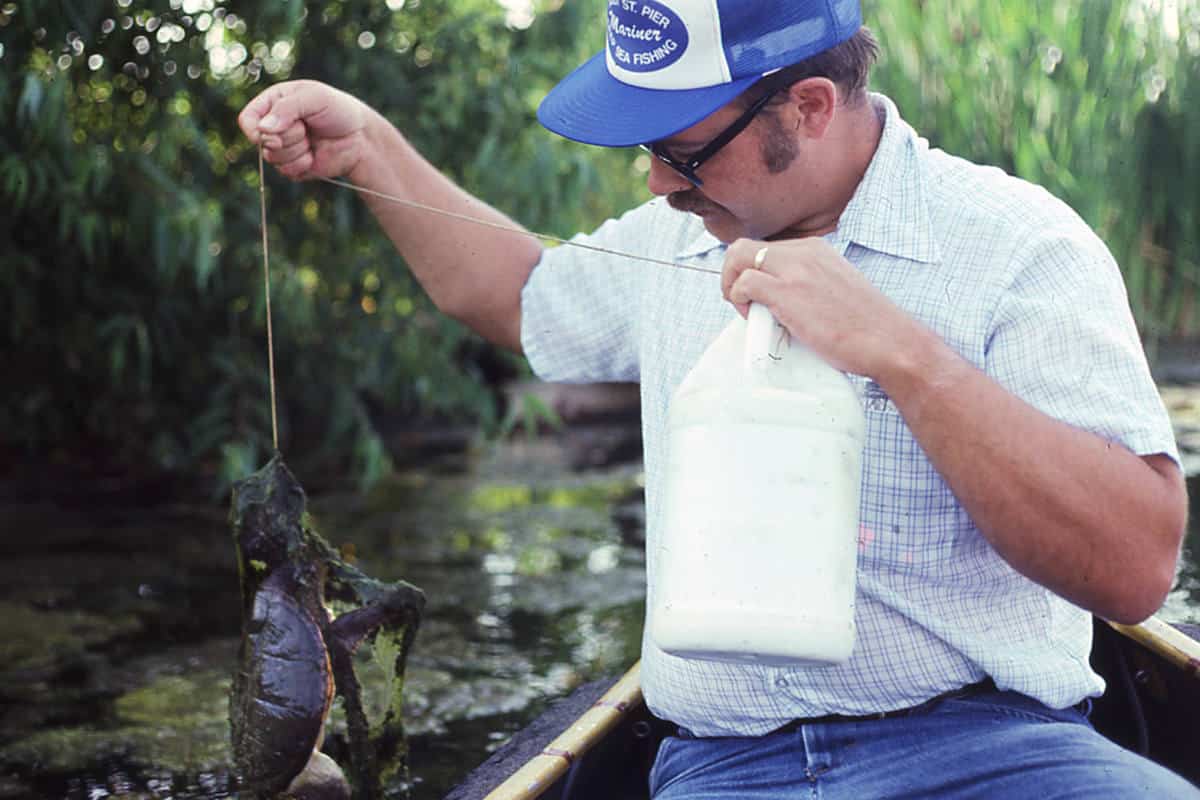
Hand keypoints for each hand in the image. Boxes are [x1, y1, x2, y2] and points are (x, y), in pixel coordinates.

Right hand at [237, 80, 367, 179]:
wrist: (360, 137)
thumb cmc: (338, 110)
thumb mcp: (314, 98)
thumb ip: (287, 108)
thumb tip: (263, 128)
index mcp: (273, 103)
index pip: (247, 119)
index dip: (255, 129)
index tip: (272, 131)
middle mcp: (274, 126)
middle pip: (261, 140)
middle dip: (288, 136)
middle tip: (307, 128)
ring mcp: (282, 147)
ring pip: (272, 158)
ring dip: (296, 150)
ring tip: (312, 139)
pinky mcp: (293, 166)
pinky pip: (286, 171)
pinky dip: (302, 164)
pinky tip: (315, 155)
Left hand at [721, 237, 917, 377]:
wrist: (889, 342)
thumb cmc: (866, 327)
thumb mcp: (835, 289)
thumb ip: (808, 285)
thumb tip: (781, 300)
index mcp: (816, 249)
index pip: (766, 249)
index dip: (752, 273)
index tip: (757, 298)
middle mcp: (804, 252)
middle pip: (744, 248)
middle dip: (732, 274)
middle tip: (742, 303)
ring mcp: (795, 269)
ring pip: (737, 257)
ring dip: (731, 286)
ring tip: (746, 311)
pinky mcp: (788, 292)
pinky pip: (744, 283)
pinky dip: (738, 299)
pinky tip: (752, 317)